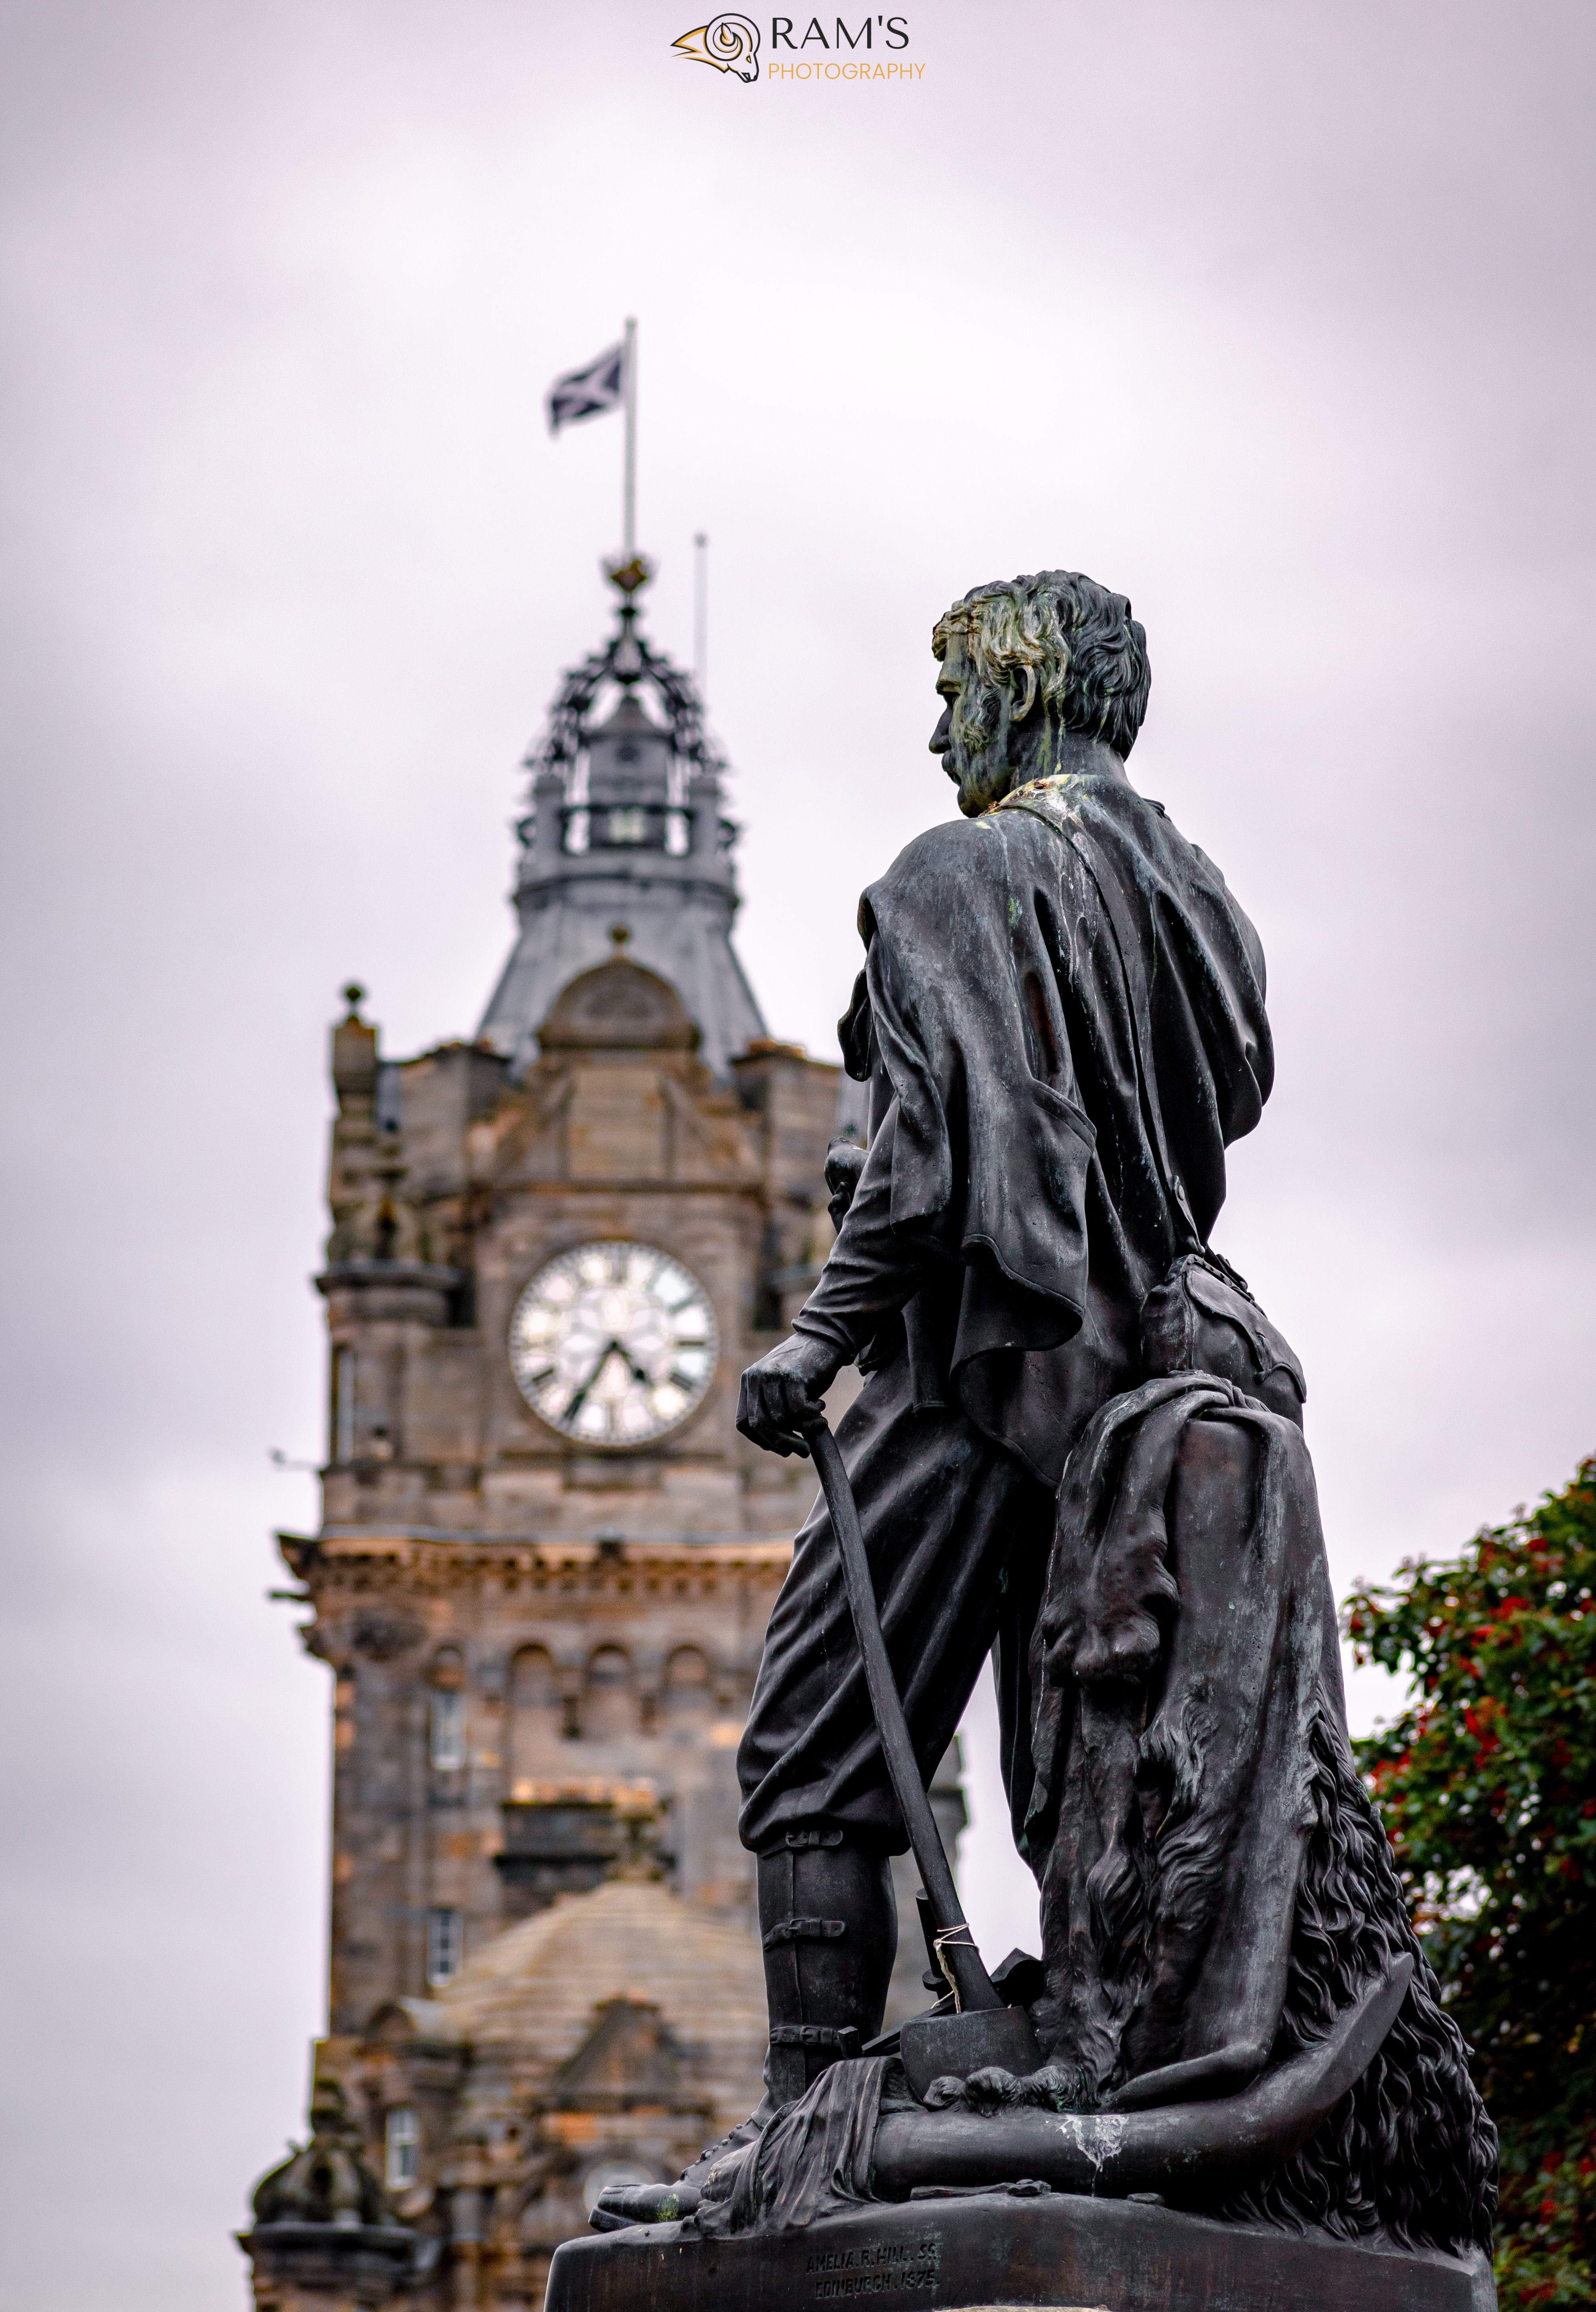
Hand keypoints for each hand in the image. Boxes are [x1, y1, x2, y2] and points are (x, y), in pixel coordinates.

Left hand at [737, 1332, 841, 1457]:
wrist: (824, 1340)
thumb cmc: (806, 1371)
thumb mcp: (781, 1391)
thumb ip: (775, 1411)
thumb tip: (780, 1447)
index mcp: (748, 1381)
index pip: (743, 1422)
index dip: (761, 1441)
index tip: (782, 1448)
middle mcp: (755, 1376)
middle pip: (760, 1424)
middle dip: (782, 1443)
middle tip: (803, 1451)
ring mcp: (772, 1374)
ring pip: (781, 1420)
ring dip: (803, 1429)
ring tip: (819, 1423)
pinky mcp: (792, 1375)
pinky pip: (798, 1410)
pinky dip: (812, 1417)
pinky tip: (821, 1407)